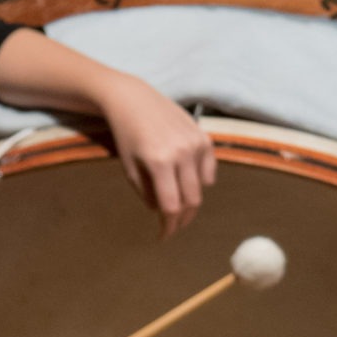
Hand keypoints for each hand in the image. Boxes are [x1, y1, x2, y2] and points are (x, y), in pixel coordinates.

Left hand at [98, 75, 216, 236]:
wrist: (133, 99)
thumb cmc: (127, 136)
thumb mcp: (130, 169)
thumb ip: (147, 194)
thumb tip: (164, 213)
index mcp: (159, 162)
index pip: (171, 206)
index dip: (169, 227)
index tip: (164, 236)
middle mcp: (181, 152)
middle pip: (191, 201)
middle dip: (182, 219)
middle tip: (173, 226)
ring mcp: (195, 143)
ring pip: (201, 188)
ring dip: (190, 201)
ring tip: (178, 205)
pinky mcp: (203, 137)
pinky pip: (209, 170)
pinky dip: (201, 181)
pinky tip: (188, 182)